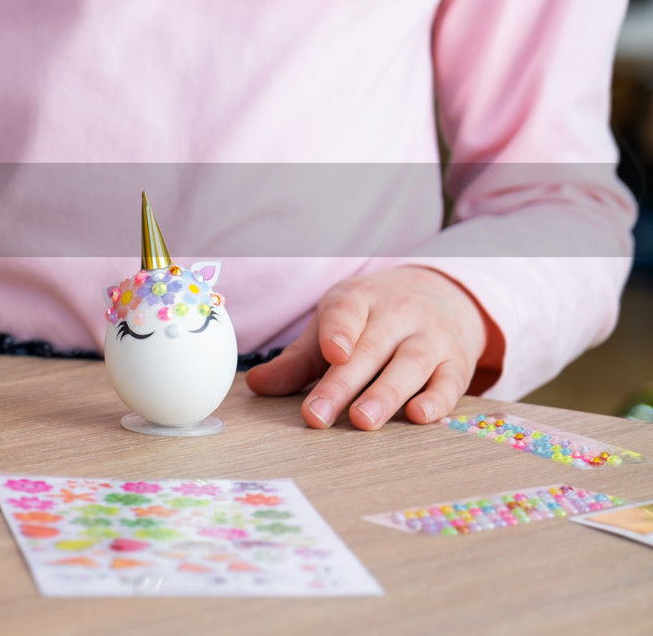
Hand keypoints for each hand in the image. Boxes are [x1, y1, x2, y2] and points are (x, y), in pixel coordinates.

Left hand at [245, 266, 489, 429]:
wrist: (442, 293)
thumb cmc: (372, 316)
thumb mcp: (335, 324)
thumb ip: (299, 359)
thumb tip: (256, 387)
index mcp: (360, 299)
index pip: (346, 312)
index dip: (338, 331)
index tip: (330, 353)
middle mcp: (398, 314)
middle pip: (370, 348)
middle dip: (343, 383)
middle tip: (318, 416)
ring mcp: (431, 337)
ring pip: (410, 364)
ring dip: (387, 393)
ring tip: (363, 421)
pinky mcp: (457, 362)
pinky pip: (451, 381)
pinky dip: (438, 399)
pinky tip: (420, 417)